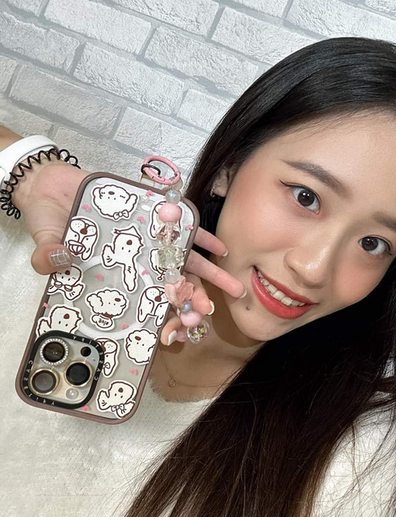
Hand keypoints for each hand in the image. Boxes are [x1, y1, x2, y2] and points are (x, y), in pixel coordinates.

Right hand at [15, 160, 244, 344]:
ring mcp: (147, 240)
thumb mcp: (46, 239)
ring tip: (229, 283)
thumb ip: (49, 254)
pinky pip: (180, 228)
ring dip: (207, 272)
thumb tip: (54, 261)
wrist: (52, 187)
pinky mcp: (151, 215)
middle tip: (211, 310)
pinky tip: (217, 246)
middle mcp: (137, 261)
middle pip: (170, 283)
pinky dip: (198, 236)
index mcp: (117, 274)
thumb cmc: (49, 220)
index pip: (143, 298)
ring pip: (182, 260)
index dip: (162, 313)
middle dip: (192, 298)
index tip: (180, 329)